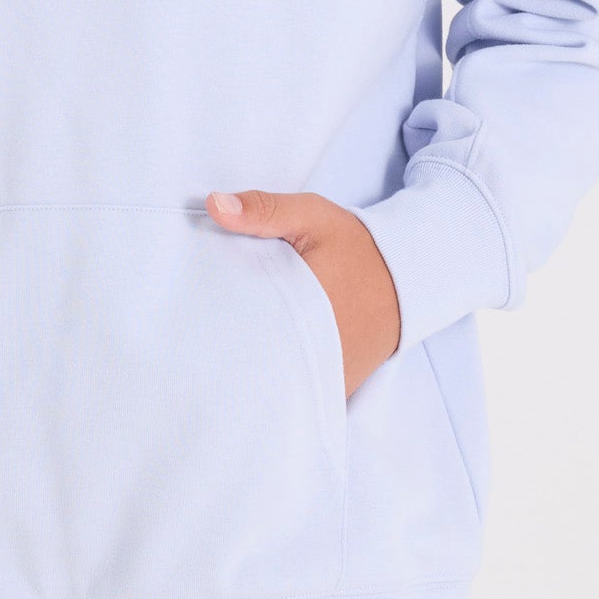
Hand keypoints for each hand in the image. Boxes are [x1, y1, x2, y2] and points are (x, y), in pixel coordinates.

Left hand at [205, 189, 400, 398]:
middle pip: (252, 363)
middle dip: (226, 349)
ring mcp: (327, 378)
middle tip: (199, 331)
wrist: (405, 277)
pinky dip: (276, 380)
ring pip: (273, 384)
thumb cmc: (354, 246)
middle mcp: (316, 356)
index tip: (193, 312)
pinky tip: (259, 358)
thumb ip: (264, 210)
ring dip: (251, 368)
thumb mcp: (311, 216)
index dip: (212, 324)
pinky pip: (296, 392)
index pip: (240, 330)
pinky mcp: (336, 388)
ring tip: (223, 347)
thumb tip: (214, 205)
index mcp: (303, 311)